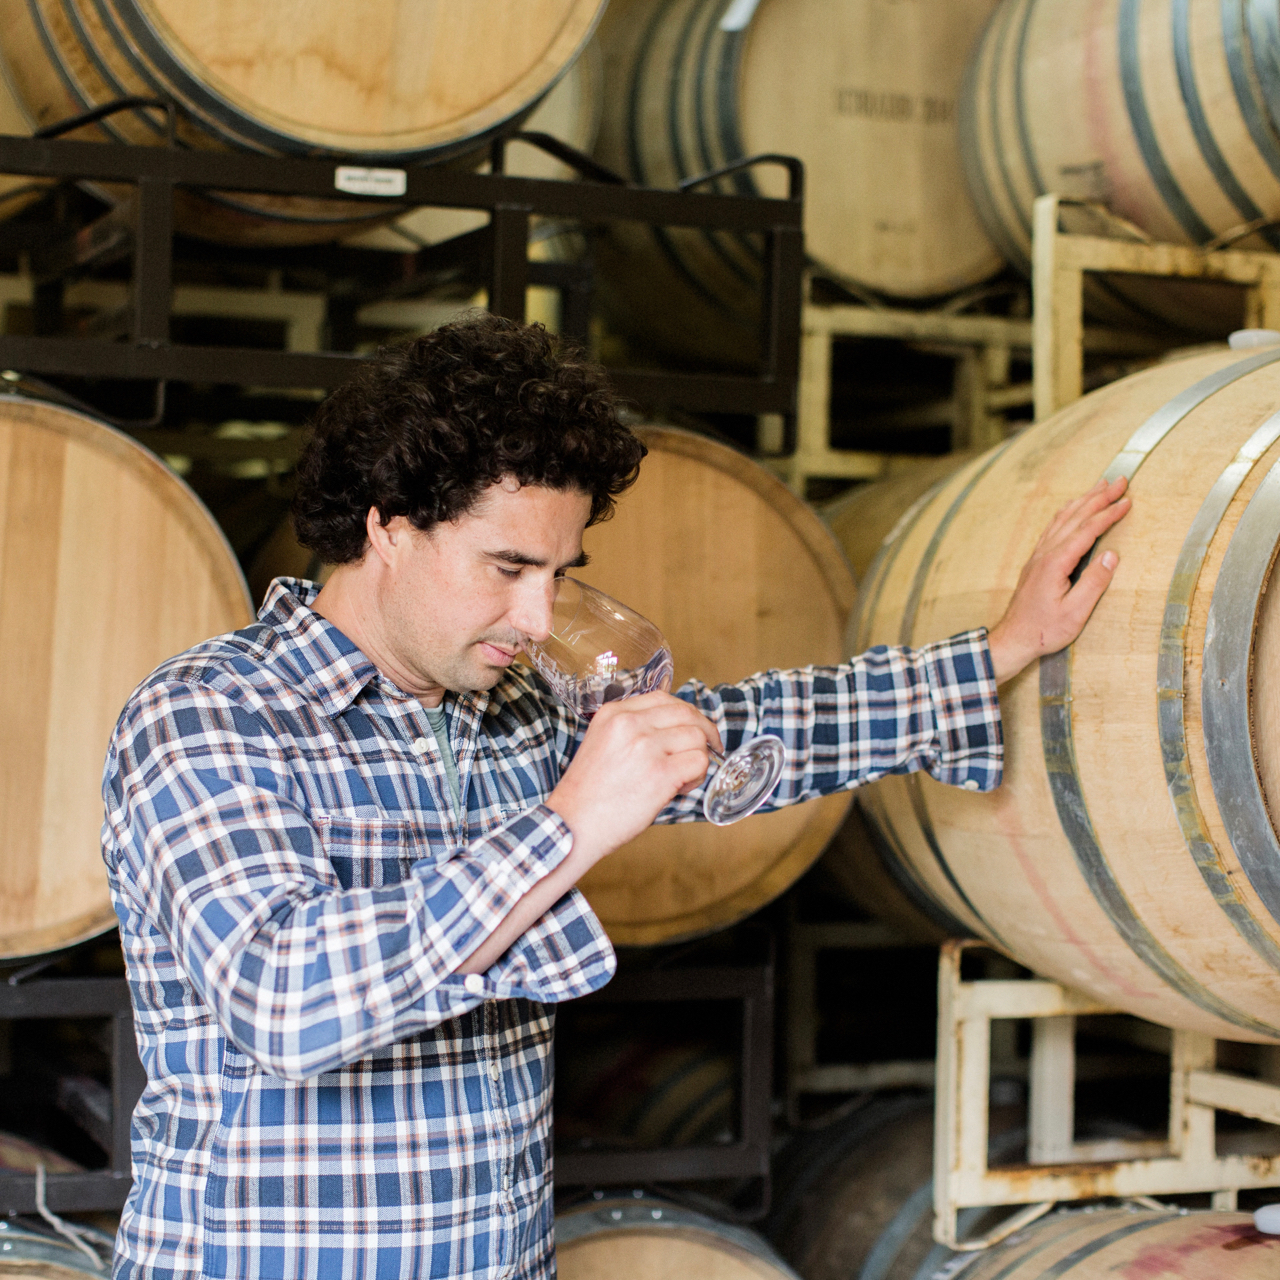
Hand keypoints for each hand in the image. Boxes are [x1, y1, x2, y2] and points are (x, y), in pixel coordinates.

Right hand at [546, 692, 721, 866]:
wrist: (572, 825)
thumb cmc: (588, 794)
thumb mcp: (602, 744)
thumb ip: (632, 730)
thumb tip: (673, 730)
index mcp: (613, 713)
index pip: (663, 698)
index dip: (684, 713)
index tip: (693, 727)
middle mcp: (630, 723)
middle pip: (686, 712)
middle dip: (705, 730)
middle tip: (711, 747)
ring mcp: (646, 746)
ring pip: (697, 737)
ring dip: (699, 757)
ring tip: (682, 778)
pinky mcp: (661, 773)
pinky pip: (699, 762)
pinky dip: (698, 775)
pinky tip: (680, 788)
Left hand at [986, 476, 1130, 682]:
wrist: (1012, 638)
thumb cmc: (1044, 630)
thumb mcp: (1075, 613)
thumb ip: (1094, 583)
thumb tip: (1112, 555)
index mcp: (1055, 563)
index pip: (1087, 530)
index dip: (1108, 514)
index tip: (1128, 500)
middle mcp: (1044, 554)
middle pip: (1075, 517)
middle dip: (1098, 497)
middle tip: (1120, 480)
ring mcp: (1037, 556)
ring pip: (1062, 519)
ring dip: (1083, 500)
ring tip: (1100, 485)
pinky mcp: (1035, 562)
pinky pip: (1052, 528)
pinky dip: (1067, 513)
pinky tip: (1072, 509)